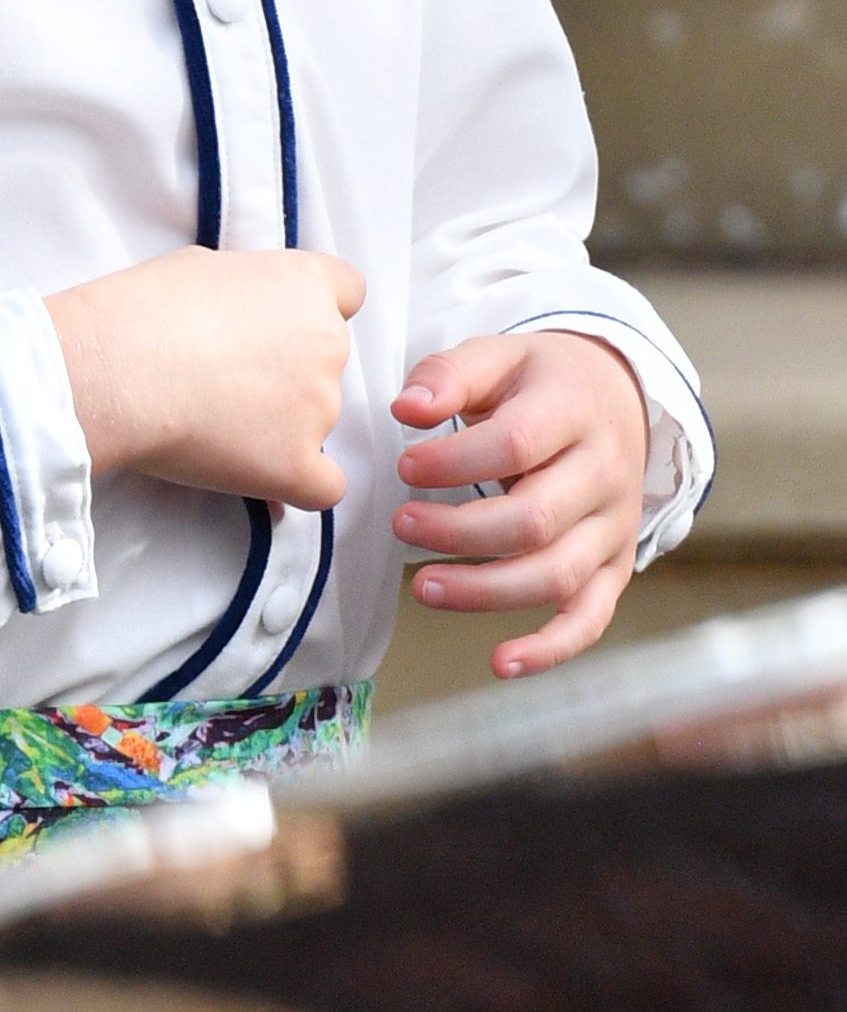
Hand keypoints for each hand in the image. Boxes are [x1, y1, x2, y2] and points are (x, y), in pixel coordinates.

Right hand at [47, 246, 363, 509]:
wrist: (120, 367)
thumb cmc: (144, 310)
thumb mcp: (203, 267)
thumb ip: (246, 290)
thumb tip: (243, 317)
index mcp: (305, 283)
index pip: (348, 292)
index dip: (315, 312)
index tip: (281, 328)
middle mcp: (327, 341)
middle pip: (328, 360)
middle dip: (288, 370)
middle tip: (230, 378)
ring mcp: (319, 406)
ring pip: (318, 421)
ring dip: (281, 424)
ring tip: (215, 422)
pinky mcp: (298, 465)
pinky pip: (325, 486)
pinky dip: (299, 483)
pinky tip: (262, 475)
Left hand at [391, 330, 648, 678]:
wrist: (618, 398)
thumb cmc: (543, 381)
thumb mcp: (501, 355)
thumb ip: (450, 374)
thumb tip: (405, 408)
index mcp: (575, 412)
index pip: (517, 444)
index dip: (456, 461)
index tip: (404, 464)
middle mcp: (604, 474)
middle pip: (535, 520)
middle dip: (460, 532)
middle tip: (400, 524)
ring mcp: (615, 527)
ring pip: (556, 576)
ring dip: (486, 592)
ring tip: (423, 587)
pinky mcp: (615, 567)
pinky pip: (590, 619)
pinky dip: (549, 649)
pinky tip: (499, 663)